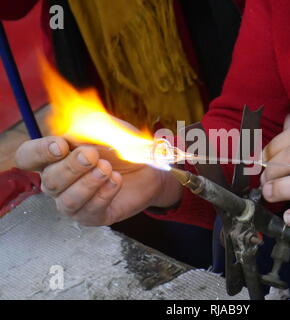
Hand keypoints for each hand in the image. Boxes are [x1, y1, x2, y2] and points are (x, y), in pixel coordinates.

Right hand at [15, 134, 181, 225]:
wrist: (149, 167)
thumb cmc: (121, 148)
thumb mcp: (106, 130)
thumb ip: (86, 130)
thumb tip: (70, 137)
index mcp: (55, 158)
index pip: (28, 156)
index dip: (40, 152)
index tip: (62, 145)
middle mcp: (59, 183)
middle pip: (49, 181)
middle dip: (71, 167)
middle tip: (93, 155)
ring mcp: (75, 202)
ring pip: (67, 202)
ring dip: (87, 183)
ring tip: (107, 169)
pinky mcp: (94, 216)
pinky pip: (91, 211)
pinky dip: (104, 193)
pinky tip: (116, 179)